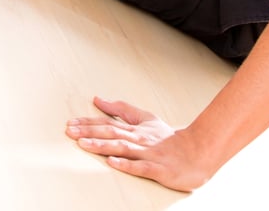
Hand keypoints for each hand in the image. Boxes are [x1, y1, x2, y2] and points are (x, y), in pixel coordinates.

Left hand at [65, 96, 209, 192]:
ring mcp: (149, 154)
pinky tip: (112, 162)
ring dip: (102, 146)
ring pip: (122, 148)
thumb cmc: (169, 138)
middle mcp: (140, 140)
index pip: (108, 123)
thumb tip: (98, 99)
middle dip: (89, 132)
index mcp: (136, 129)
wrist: (198, 152)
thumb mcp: (146, 118)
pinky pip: (141, 167)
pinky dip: (126, 164)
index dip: (88, 123)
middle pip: (112, 133)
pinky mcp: (159, 169)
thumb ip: (122, 109)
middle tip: (70, 132)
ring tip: (84, 144)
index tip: (71, 123)